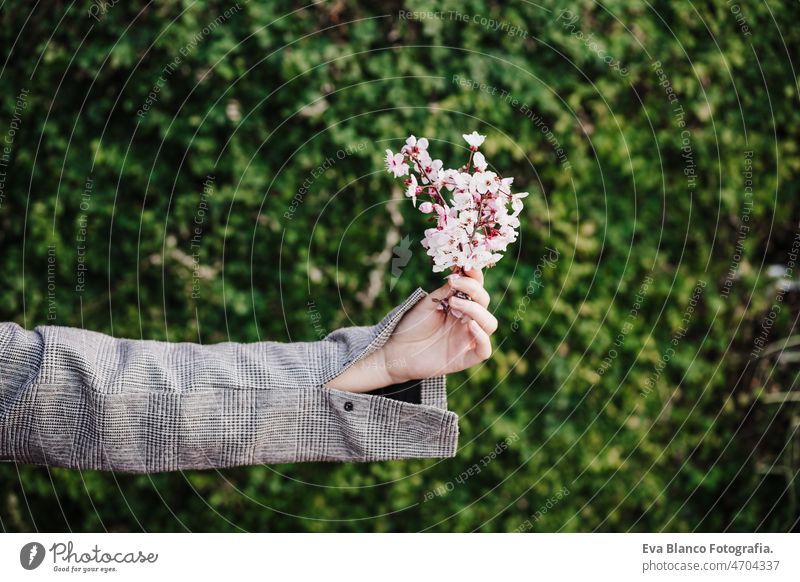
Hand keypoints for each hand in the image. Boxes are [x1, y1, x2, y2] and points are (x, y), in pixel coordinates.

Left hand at [380, 267, 497, 382]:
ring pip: (490, 324)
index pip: (477, 289)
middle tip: (453, 283)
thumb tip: (459, 275)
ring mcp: (467, 340)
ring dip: (476, 310)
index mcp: (460, 306)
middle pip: (485, 302)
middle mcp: (467, 321)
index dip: (475, 276)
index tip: (465, 265)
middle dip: (473, 289)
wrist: (396, 351)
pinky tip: (470, 325)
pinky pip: (484, 350)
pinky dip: (482, 337)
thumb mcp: (427, 304)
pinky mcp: (464, 358)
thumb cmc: (411, 326)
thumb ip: (444, 292)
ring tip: (453, 303)